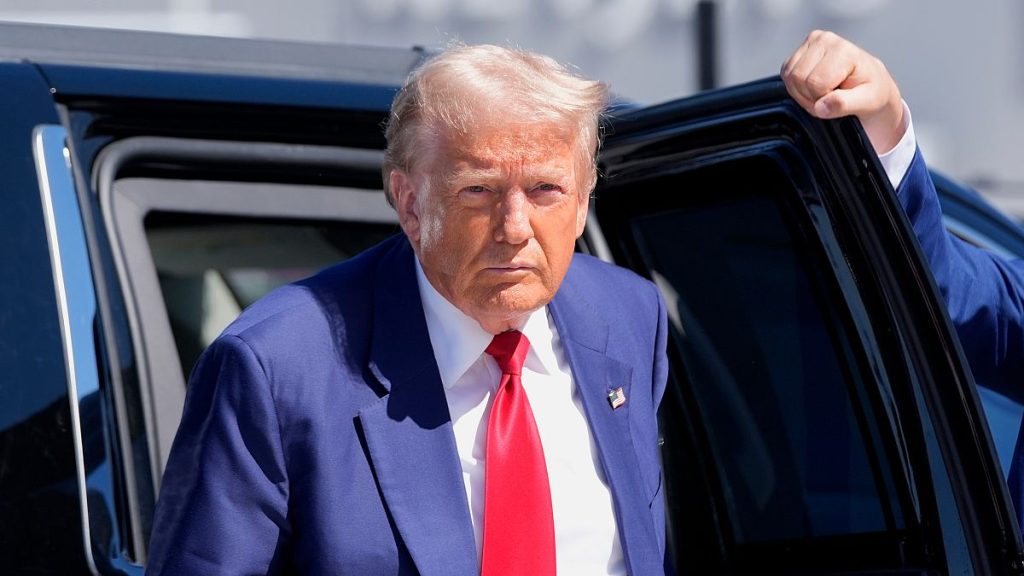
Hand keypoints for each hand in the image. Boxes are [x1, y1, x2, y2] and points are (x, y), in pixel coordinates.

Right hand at [781, 30, 904, 153]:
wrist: (868, 81)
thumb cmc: (870, 90)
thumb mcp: (867, 101)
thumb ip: (844, 104)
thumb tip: (820, 106)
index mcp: (843, 50)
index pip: (815, 83)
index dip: (823, 100)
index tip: (838, 101)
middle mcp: (825, 40)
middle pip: (798, 78)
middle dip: (810, 97)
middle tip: (829, 99)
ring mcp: (811, 42)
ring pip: (789, 77)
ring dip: (802, 93)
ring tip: (823, 93)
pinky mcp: (800, 50)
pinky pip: (785, 74)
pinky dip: (796, 87)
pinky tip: (813, 87)